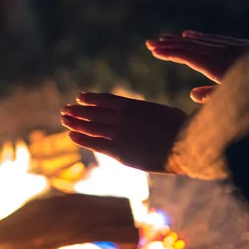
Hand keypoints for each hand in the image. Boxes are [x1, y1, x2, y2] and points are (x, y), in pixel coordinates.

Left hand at [61, 92, 186, 172]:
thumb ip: (147, 113)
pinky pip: (95, 143)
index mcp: (132, 106)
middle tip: (65, 109)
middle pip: (93, 112)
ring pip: (90, 126)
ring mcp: (118, 133)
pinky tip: (71, 136)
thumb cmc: (182, 128)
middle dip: (78, 111)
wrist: (184, 144)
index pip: (105, 100)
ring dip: (75, 123)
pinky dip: (82, 139)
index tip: (80, 98)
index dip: (91, 99)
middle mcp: (121, 117)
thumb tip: (144, 114)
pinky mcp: (119, 150)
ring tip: (64, 120)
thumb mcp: (162, 112)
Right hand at [146, 30, 248, 102]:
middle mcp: (221, 52)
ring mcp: (229, 47)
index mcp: (219, 66)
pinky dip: (198, 37)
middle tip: (149, 43)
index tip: (153, 50)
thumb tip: (192, 95)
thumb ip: (214, 96)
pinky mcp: (237, 45)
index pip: (188, 56)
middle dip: (168, 44)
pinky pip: (212, 39)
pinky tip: (188, 35)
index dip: (170, 53)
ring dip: (179, 40)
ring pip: (199, 41)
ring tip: (163, 38)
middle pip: (190, 46)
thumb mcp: (238, 96)